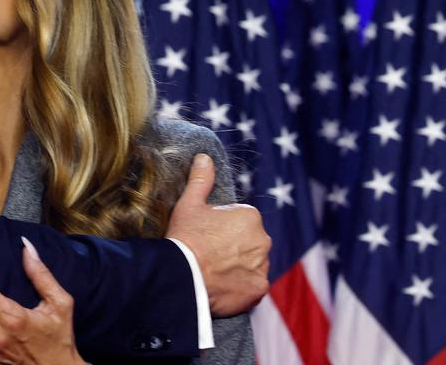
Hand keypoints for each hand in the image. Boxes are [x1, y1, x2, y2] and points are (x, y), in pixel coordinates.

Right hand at [166, 153, 270, 316]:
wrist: (183, 278)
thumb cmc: (185, 238)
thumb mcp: (189, 204)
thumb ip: (201, 179)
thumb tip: (205, 157)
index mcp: (251, 216)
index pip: (242, 223)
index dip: (223, 231)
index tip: (208, 239)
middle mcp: (263, 239)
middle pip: (250, 244)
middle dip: (236, 249)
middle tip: (211, 257)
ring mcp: (263, 266)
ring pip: (254, 265)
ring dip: (241, 269)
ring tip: (216, 273)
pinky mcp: (259, 288)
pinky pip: (254, 286)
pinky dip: (243, 288)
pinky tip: (224, 287)